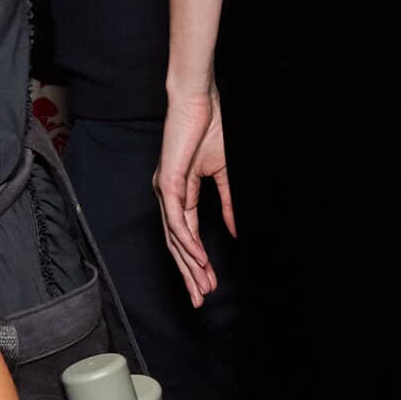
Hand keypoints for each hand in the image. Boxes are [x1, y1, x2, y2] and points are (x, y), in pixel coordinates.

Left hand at [155, 87, 236, 308]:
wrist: (199, 101)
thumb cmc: (209, 128)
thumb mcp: (223, 172)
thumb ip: (227, 202)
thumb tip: (235, 230)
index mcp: (179, 193)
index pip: (186, 236)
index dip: (196, 262)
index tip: (208, 283)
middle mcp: (168, 195)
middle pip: (177, 244)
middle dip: (190, 274)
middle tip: (201, 298)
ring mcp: (165, 190)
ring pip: (175, 238)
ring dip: (190, 264)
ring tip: (202, 285)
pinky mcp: (167, 182)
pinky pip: (176, 220)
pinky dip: (187, 241)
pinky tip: (198, 258)